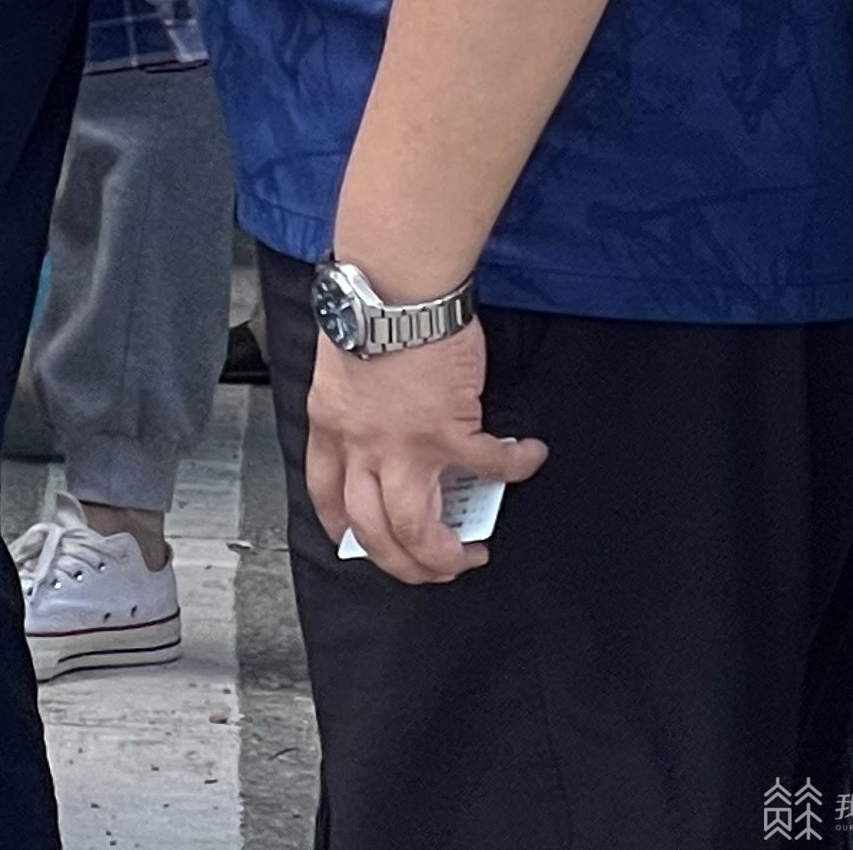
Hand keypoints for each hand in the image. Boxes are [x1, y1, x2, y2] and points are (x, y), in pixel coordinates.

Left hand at [305, 319, 544, 585]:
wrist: (390, 285)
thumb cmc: (368, 311)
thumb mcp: (340, 369)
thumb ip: (354, 410)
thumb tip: (381, 433)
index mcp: (331, 426)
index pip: (325, 495)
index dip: (344, 529)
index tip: (358, 544)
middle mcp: (360, 445)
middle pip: (373, 530)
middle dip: (404, 564)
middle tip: (434, 567)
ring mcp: (404, 444)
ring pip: (416, 527)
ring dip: (445, 553)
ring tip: (471, 553)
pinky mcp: (449, 430)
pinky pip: (489, 468)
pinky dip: (513, 469)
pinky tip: (526, 459)